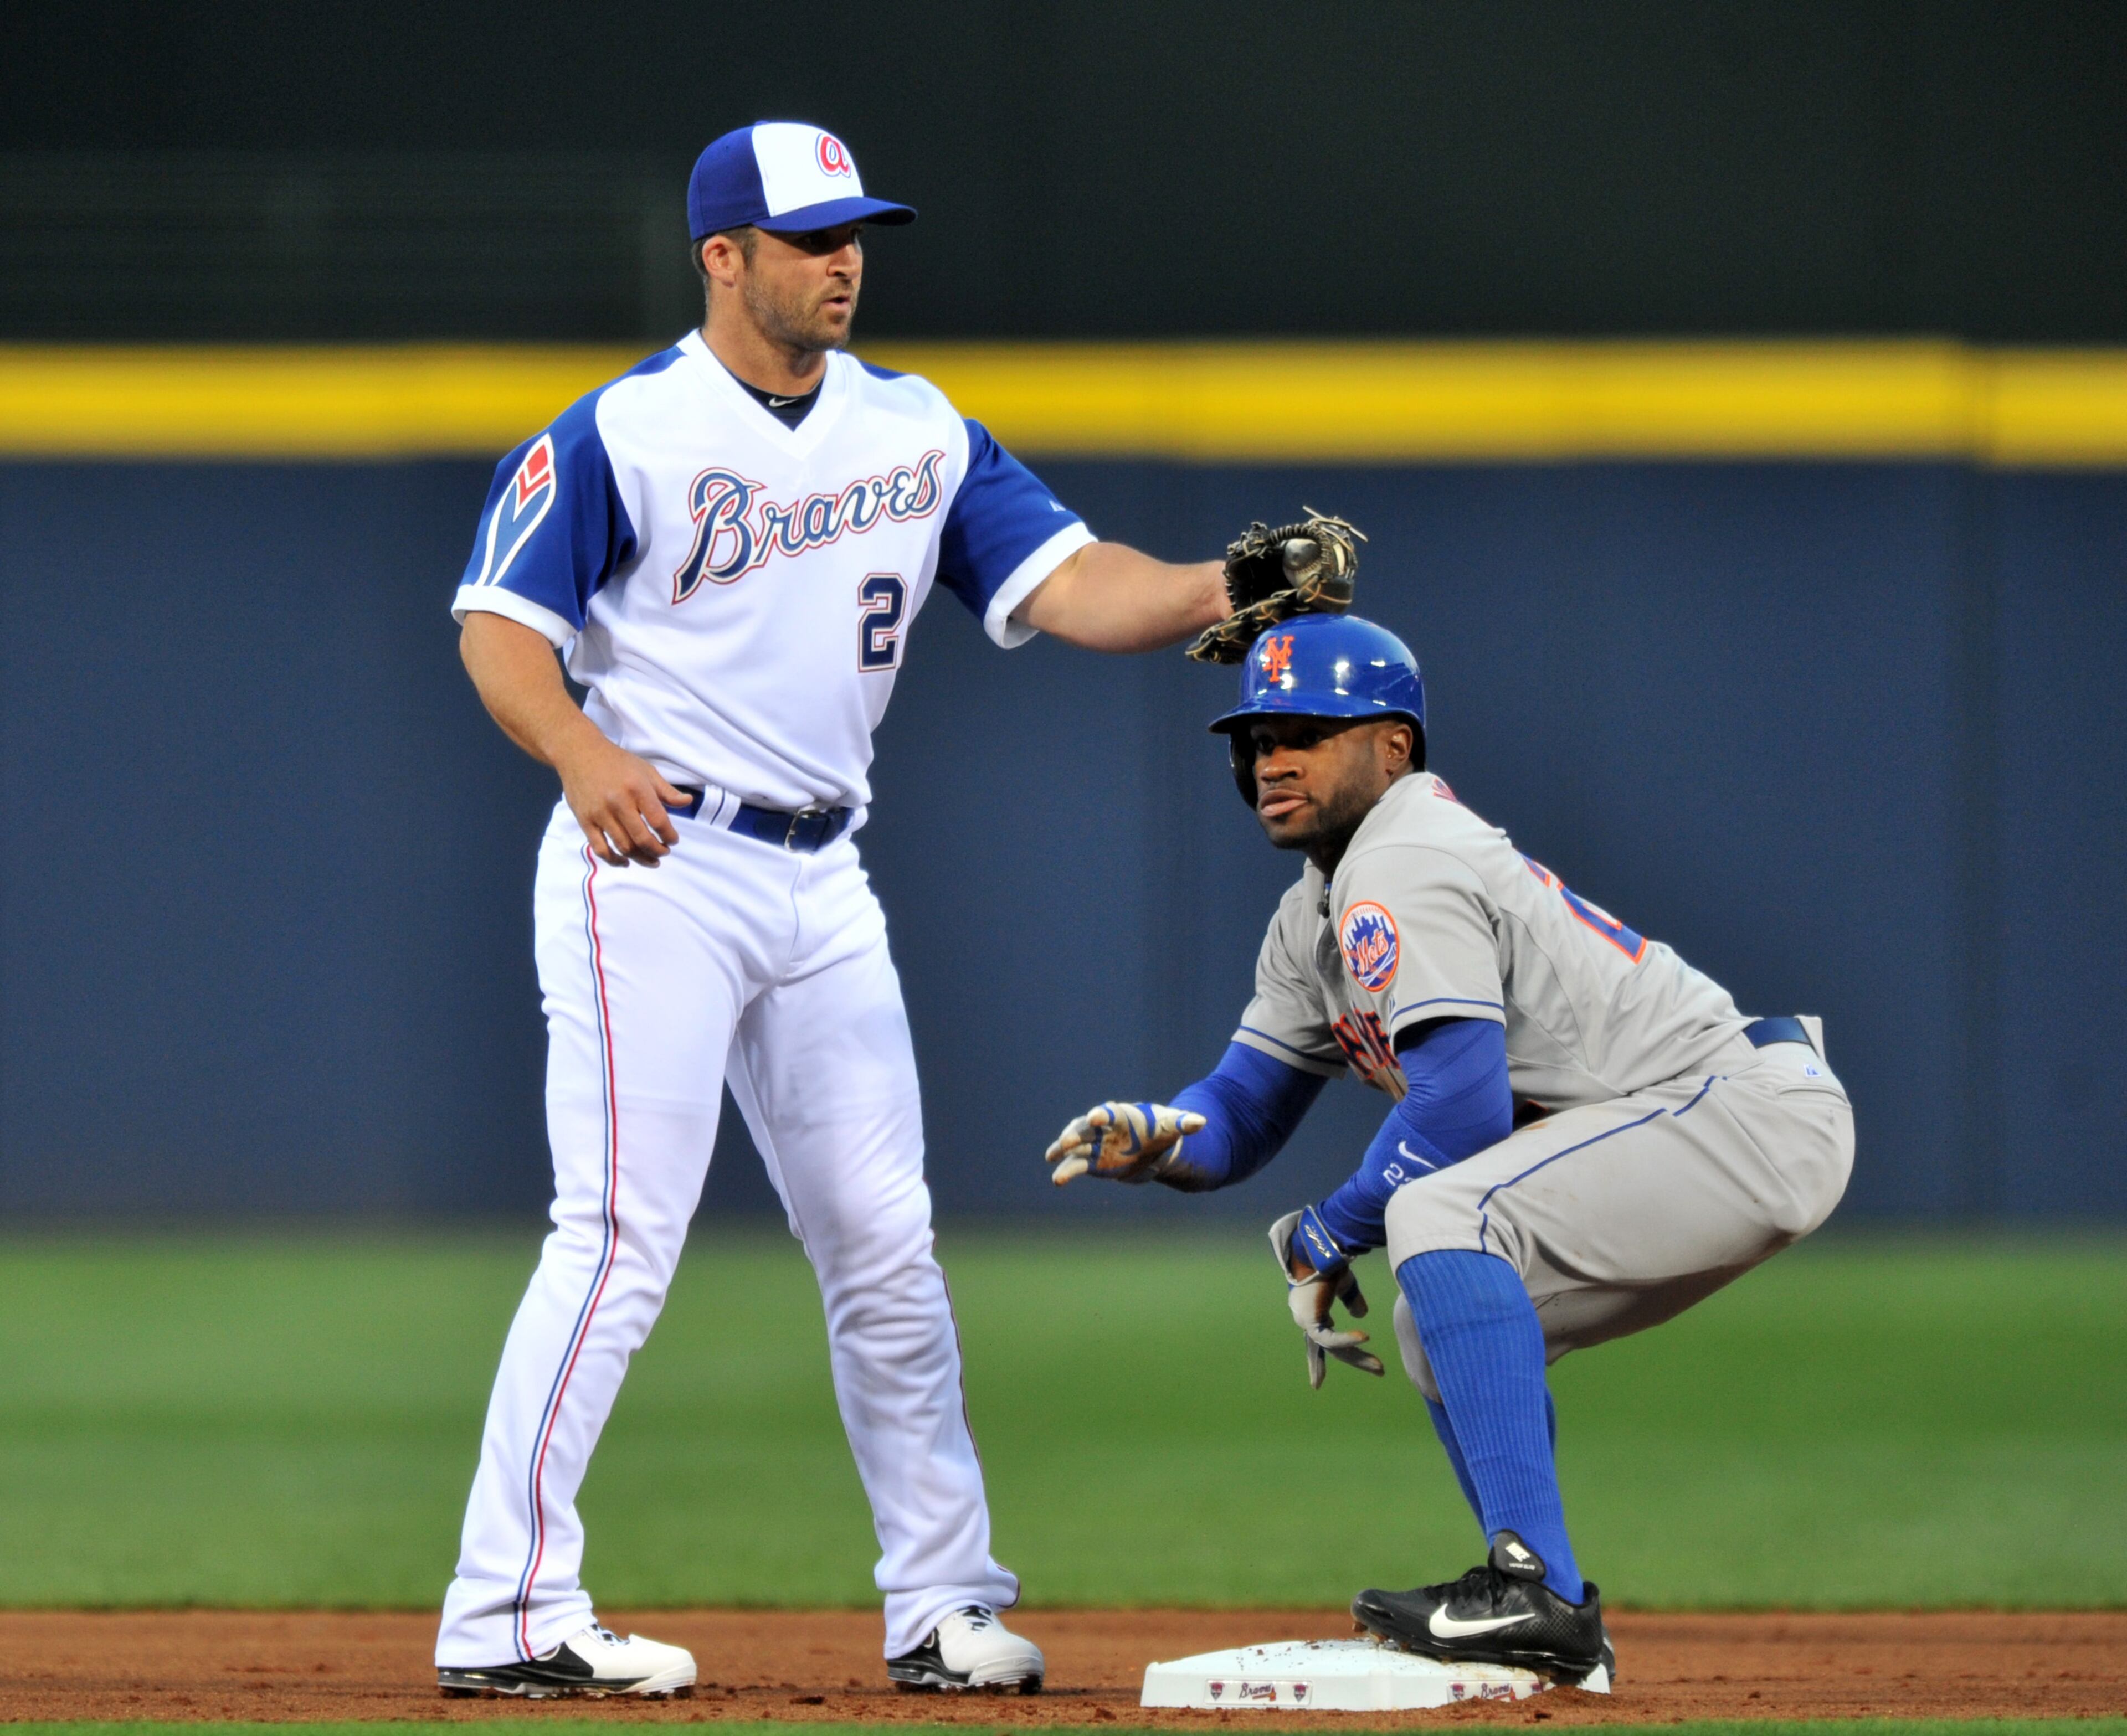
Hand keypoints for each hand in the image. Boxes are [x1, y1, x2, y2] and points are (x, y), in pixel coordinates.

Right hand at [555, 734, 689, 867]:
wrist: (579, 754)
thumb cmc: (617, 762)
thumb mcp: (646, 771)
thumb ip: (667, 790)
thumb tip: (688, 802)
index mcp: (637, 789)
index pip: (659, 821)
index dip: (670, 836)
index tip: (673, 840)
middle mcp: (618, 803)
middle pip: (642, 839)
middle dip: (658, 851)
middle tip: (664, 852)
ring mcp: (599, 814)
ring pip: (623, 847)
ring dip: (641, 859)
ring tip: (652, 861)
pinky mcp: (585, 821)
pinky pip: (600, 849)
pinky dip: (614, 861)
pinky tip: (625, 862)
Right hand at [1045, 1101, 1205, 1184]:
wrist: (1150, 1148)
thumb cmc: (1159, 1130)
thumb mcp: (1172, 1126)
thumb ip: (1184, 1123)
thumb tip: (1201, 1122)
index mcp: (1122, 1115)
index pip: (1110, 1112)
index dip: (1102, 1114)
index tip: (1095, 1118)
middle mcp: (1103, 1128)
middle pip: (1086, 1128)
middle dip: (1075, 1133)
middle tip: (1066, 1141)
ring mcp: (1094, 1144)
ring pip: (1075, 1146)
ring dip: (1062, 1149)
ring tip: (1051, 1156)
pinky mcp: (1090, 1162)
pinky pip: (1074, 1165)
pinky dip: (1065, 1170)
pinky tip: (1057, 1179)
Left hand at [1268, 1208, 1384, 1388]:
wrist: (1319, 1249)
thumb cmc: (1329, 1262)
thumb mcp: (1345, 1284)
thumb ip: (1352, 1300)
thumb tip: (1361, 1316)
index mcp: (1312, 1311)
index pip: (1319, 1340)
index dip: (1318, 1362)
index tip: (1316, 1383)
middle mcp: (1306, 1318)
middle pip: (1331, 1347)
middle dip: (1355, 1360)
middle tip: (1379, 1370)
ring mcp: (1305, 1320)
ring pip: (1333, 1347)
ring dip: (1357, 1357)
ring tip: (1379, 1365)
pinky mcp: (1309, 1319)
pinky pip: (1329, 1338)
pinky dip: (1347, 1340)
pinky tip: (1364, 1338)